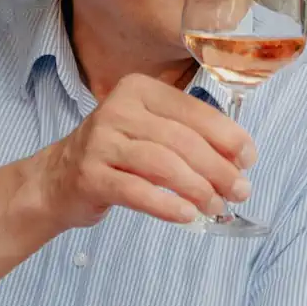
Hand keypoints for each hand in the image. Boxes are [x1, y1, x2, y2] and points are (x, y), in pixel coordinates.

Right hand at [21, 72, 254, 230]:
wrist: (57, 180)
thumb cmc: (116, 155)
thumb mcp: (151, 132)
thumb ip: (190, 138)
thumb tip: (239, 160)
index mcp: (139, 89)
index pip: (194, 111)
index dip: (227, 137)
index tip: (249, 160)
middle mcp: (118, 109)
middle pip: (181, 140)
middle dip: (218, 168)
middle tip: (239, 190)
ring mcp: (100, 141)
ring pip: (162, 164)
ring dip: (197, 189)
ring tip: (215, 206)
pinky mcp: (89, 175)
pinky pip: (136, 191)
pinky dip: (167, 206)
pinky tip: (187, 216)